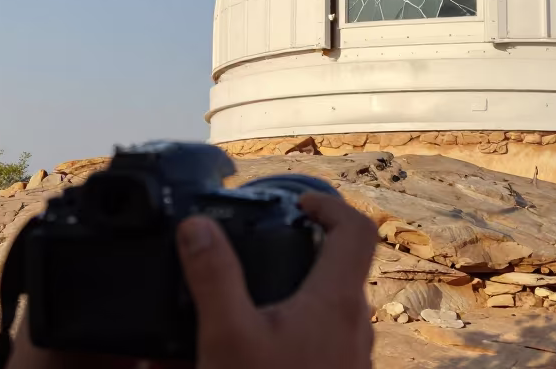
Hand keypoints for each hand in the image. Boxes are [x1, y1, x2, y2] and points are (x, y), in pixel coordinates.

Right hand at [176, 191, 376, 368]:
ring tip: (256, 298)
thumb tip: (198, 226)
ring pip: (336, 307)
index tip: (296, 203)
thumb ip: (213, 276)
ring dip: (302, 290)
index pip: (357, 230)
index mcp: (336, 301)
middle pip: (344, 267)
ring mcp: (353, 357)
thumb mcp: (226, 337)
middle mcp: (355, 325)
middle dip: (306, 249)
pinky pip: (328, 340)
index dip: (330, 205)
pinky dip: (302, 327)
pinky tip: (263, 346)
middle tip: (265, 246)